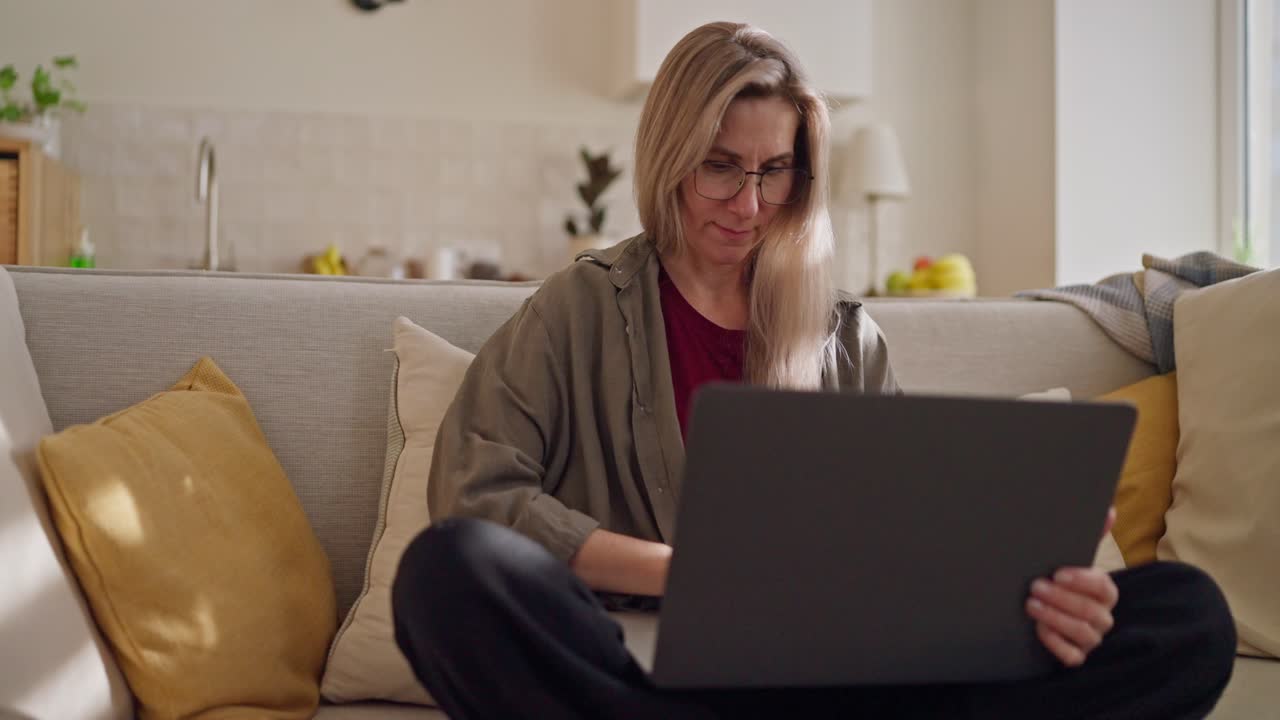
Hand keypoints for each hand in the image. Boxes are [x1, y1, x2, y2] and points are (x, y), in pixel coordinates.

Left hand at [1026, 507, 1119, 666]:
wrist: (1045, 609)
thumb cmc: (1060, 582)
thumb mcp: (1070, 559)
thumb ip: (1089, 535)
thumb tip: (1108, 510)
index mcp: (1104, 592)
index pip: (1104, 588)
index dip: (1083, 581)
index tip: (1058, 573)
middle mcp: (1102, 616)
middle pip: (1091, 612)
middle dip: (1062, 599)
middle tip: (1036, 587)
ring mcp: (1091, 638)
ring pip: (1082, 634)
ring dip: (1056, 618)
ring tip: (1031, 605)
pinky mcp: (1076, 655)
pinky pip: (1073, 657)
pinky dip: (1056, 644)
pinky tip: (1039, 630)